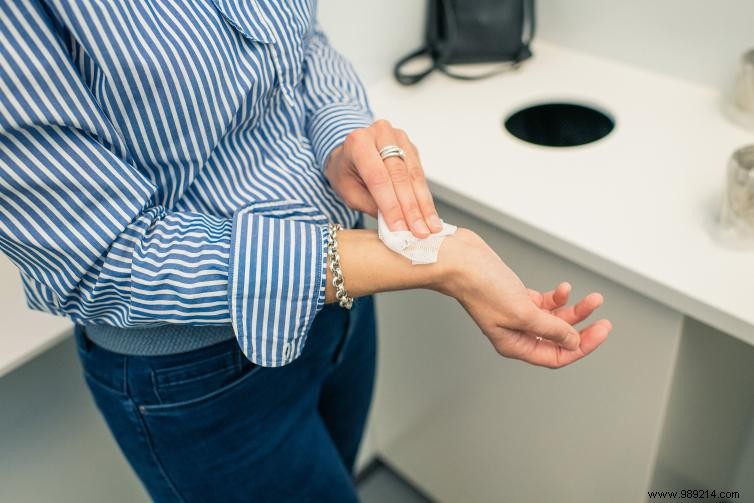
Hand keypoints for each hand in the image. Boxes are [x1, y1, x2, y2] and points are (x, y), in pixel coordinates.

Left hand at [325, 119, 441, 237]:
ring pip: (414, 175)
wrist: (349, 152)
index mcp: (358, 142)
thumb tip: (397, 225)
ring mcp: (398, 138)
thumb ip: (371, 205)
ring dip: (424, 204)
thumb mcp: (348, 191)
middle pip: (399, 176)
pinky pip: (420, 174)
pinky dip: (425, 197)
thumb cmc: (346, 172)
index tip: (401, 229)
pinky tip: (430, 214)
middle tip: (420, 232)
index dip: (391, 206)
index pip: (378, 178)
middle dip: (411, 208)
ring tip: (431, 227)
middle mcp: (380, 134)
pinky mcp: (411, 147)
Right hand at [437, 229, 611, 368]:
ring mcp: (518, 314)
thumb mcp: (522, 311)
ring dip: (575, 310)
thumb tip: (573, 341)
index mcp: (514, 345)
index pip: (555, 356)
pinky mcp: (518, 296)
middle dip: (583, 329)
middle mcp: (517, 332)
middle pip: (559, 339)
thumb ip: (550, 328)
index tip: (600, 332)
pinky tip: (564, 289)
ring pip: (555, 319)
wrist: (461, 260)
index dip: (580, 348)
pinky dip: (558, 297)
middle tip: (604, 321)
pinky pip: (546, 303)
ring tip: (593, 299)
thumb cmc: (480, 287)